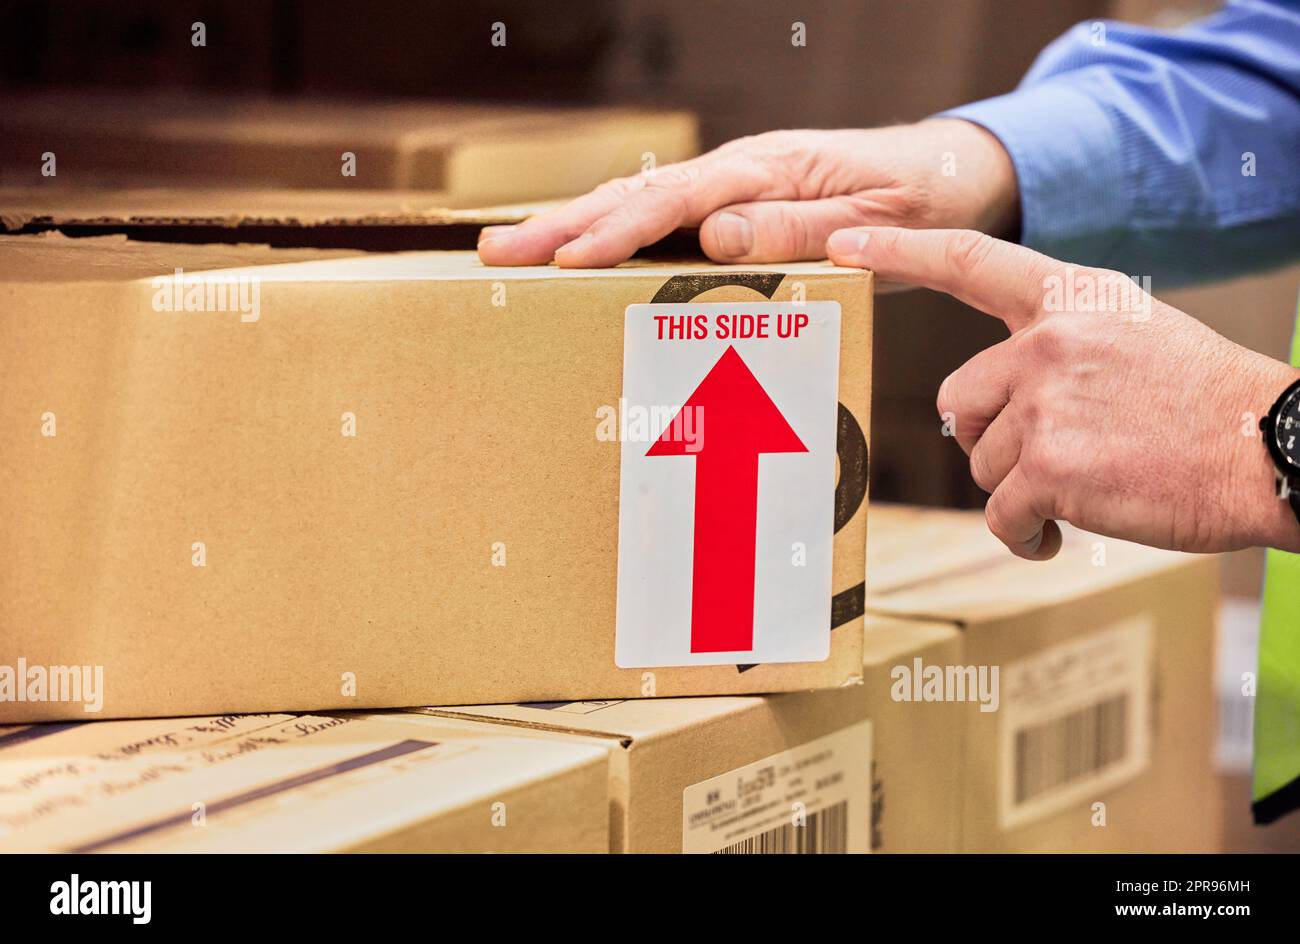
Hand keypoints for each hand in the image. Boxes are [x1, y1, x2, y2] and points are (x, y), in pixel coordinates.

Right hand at [477, 120, 1017, 266]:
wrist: (947, 174)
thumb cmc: (919, 196)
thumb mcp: (873, 219)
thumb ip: (798, 228)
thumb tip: (716, 236)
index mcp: (769, 170)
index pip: (679, 200)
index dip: (619, 231)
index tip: (567, 257)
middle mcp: (739, 170)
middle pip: (637, 194)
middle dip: (562, 224)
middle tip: (495, 251)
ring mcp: (732, 185)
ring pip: (638, 203)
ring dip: (572, 227)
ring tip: (509, 250)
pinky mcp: (735, 205)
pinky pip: (663, 220)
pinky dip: (613, 235)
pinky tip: (575, 253)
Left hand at [825, 225, 1299, 558]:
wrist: (1274, 448)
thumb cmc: (1205, 403)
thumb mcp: (1131, 335)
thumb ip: (1055, 346)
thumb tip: (982, 400)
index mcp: (1069, 298)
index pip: (968, 260)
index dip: (899, 252)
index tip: (845, 245)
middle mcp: (1046, 341)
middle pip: (960, 401)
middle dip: (993, 438)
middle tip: (1050, 458)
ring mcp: (1044, 404)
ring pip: (982, 463)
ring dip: (1021, 488)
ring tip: (1086, 486)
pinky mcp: (1048, 468)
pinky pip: (999, 515)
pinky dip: (1024, 535)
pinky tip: (1061, 533)